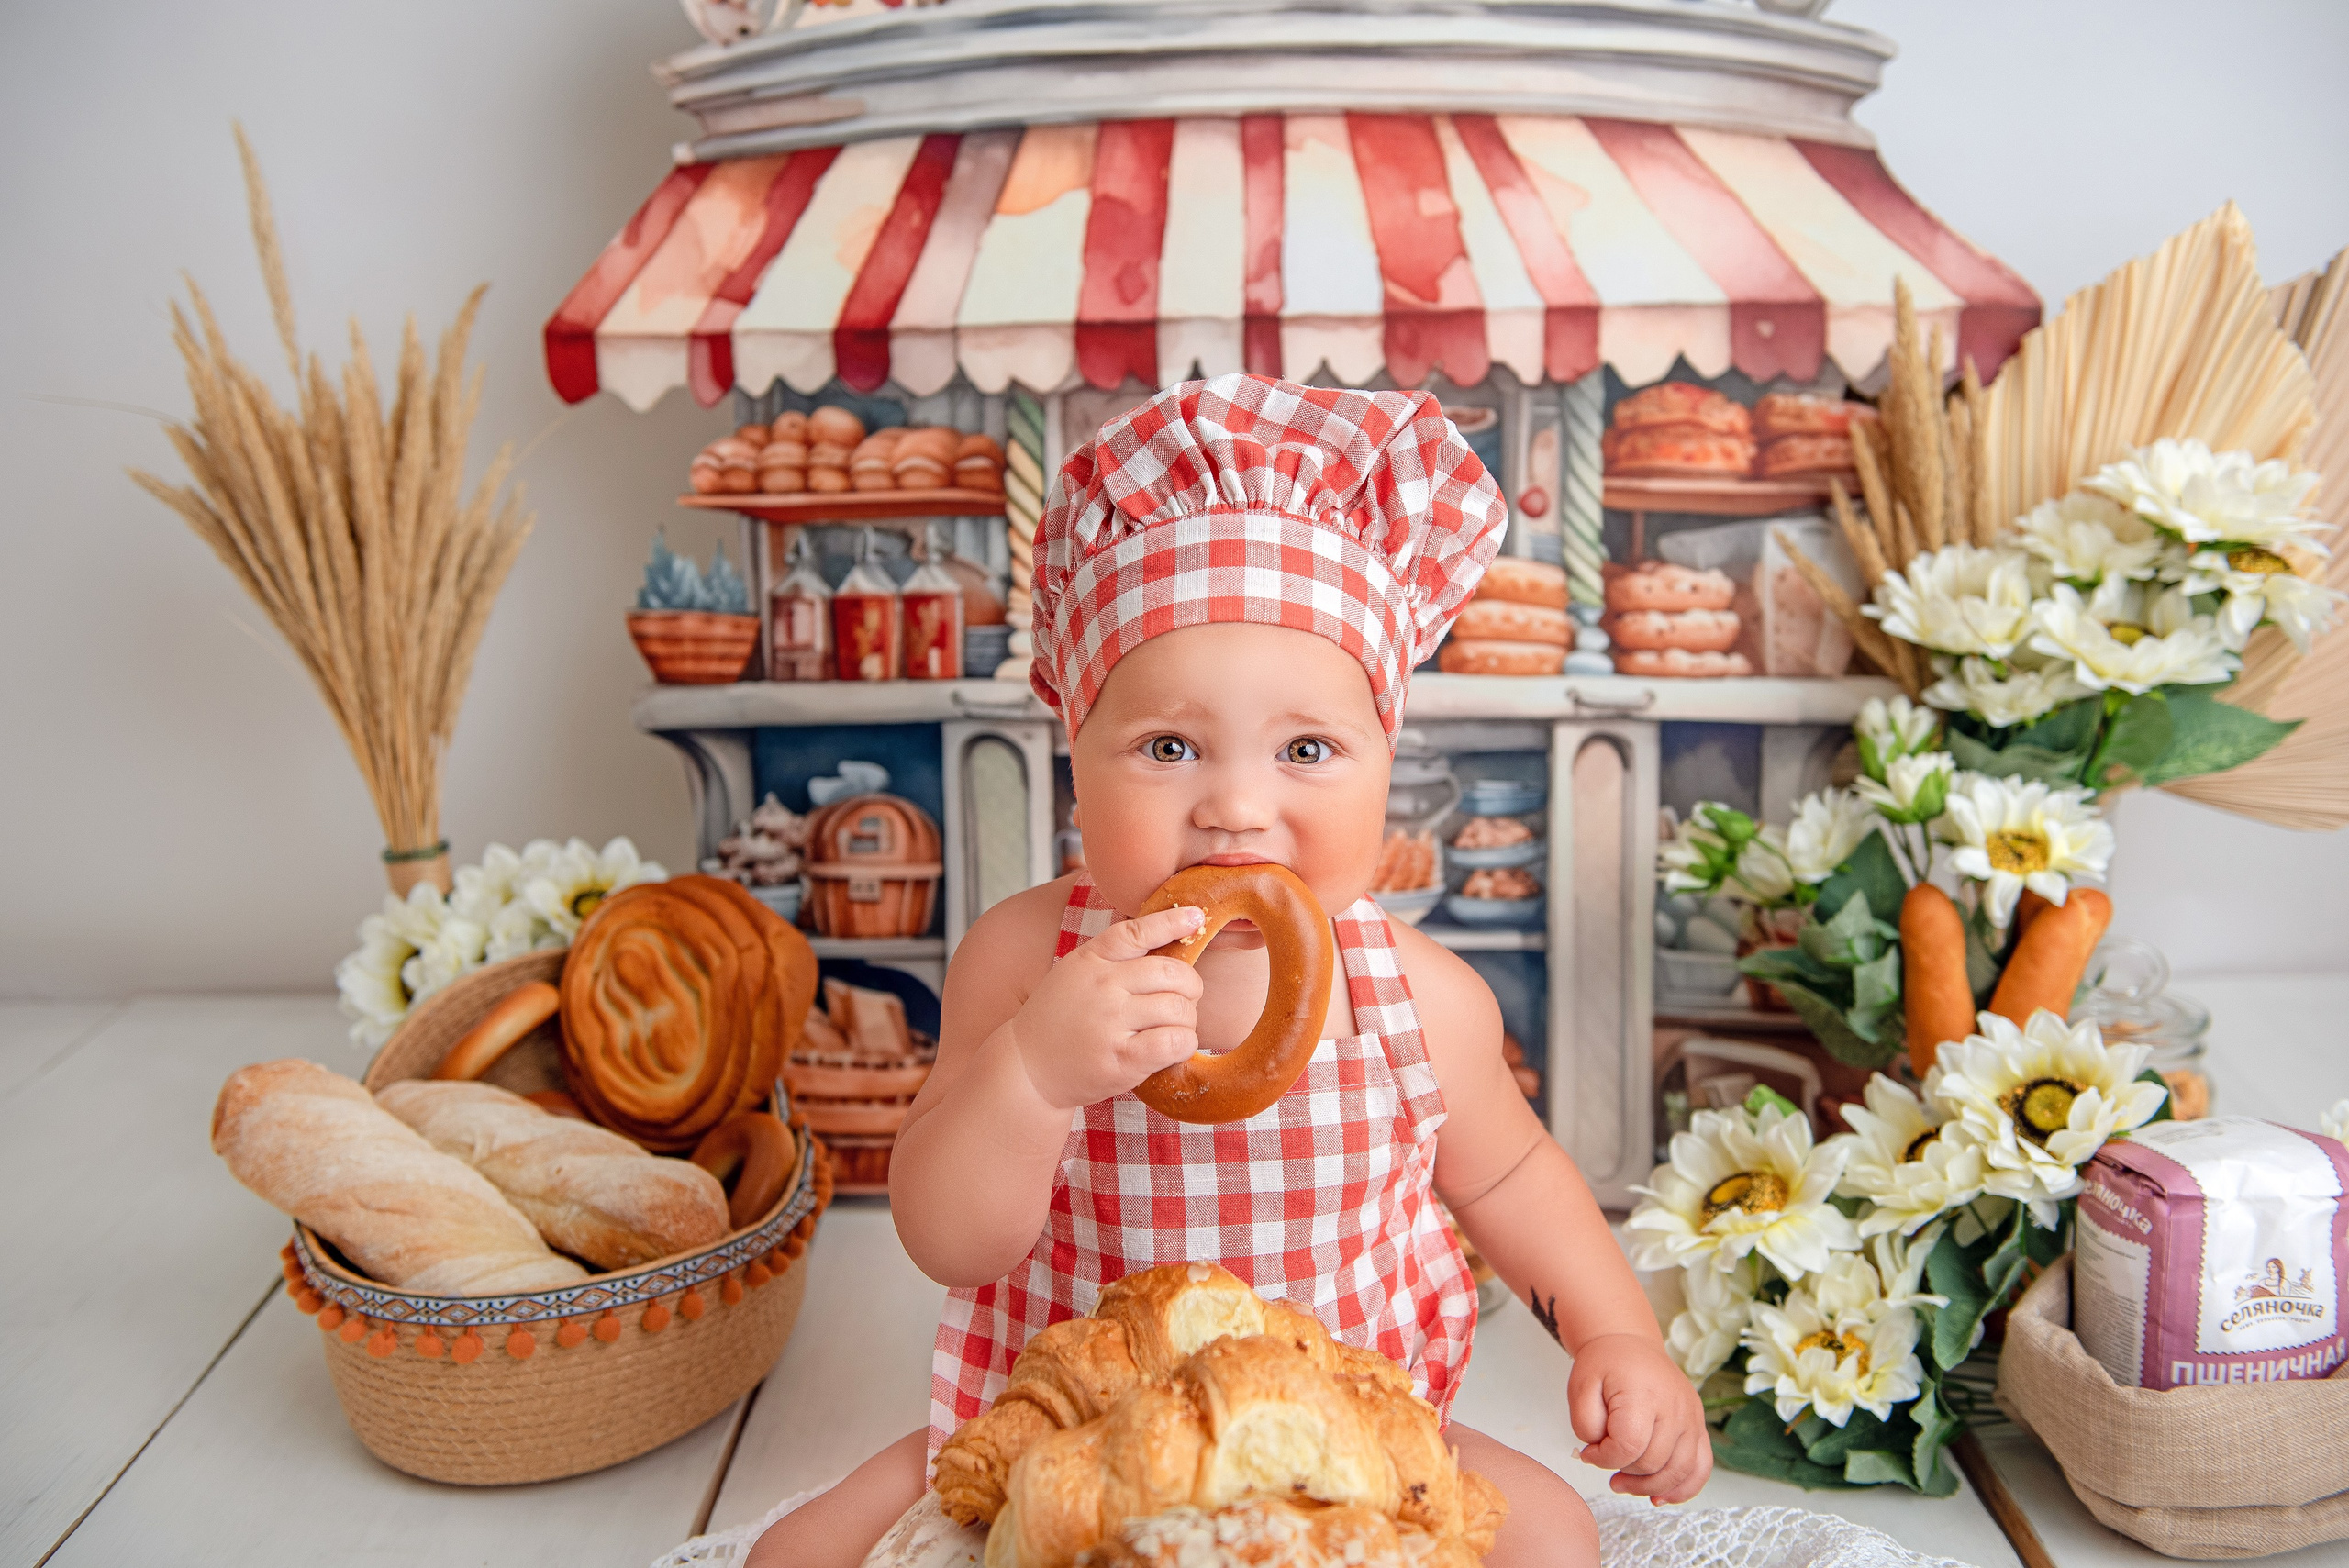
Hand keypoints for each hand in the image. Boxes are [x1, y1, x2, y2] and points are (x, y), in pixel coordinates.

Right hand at [1003, 905, 1205, 1110]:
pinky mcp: (1121, 1059)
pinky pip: (1174, 1042)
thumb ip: (1111, 956)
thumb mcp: (1074, 973)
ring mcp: (1111, 1022)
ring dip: (1187, 1021)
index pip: (1137, 931)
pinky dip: (1184, 1044)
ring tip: (1172, 1029)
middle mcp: (1102, 986)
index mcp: (1090, 960)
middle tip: (1184, 1001)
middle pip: (1173, 973)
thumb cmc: (1058, 1020)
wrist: (1027, 1068)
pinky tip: (1173, 1048)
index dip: (1171, 921)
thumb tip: (1164, 933)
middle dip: (1191, 987)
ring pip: (1179, 1009)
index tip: (1196, 917)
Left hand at [1567, 1333, 1710, 1503]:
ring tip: (1624, 1483)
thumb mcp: (1580, 1386)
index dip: (1604, 1458)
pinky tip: (1660, 1497)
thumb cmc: (1605, 1364)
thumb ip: (1585, 1424)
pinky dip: (1684, 1488)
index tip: (1589, 1452)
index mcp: (1644, 1394)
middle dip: (1623, 1471)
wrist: (1629, 1343)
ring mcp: (1691, 1418)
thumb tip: (1599, 1454)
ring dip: (1649, 1487)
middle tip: (1603, 1461)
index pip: (1628, 1445)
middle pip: (1653, 1462)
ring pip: (1679, 1471)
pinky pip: (1701, 1467)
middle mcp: (1675, 1407)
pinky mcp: (1698, 1426)